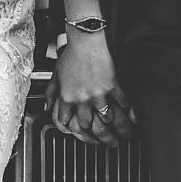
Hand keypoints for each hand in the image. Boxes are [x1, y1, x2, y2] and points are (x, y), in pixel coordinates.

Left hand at [46, 31, 135, 145]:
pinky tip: (134, 119)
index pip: (67, 122)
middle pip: (89, 126)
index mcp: (67, 98)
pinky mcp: (114, 86)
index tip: (82, 134)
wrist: (88, 39)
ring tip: (124, 135)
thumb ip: (50, 93)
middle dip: (98, 136)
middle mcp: (83, 100)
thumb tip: (46, 107)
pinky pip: (123, 104)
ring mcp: (99, 95)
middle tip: (108, 142)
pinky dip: (129, 112)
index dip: (74, 131)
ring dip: (116, 129)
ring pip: (107, 119)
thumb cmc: (72, 53)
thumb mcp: (56, 74)